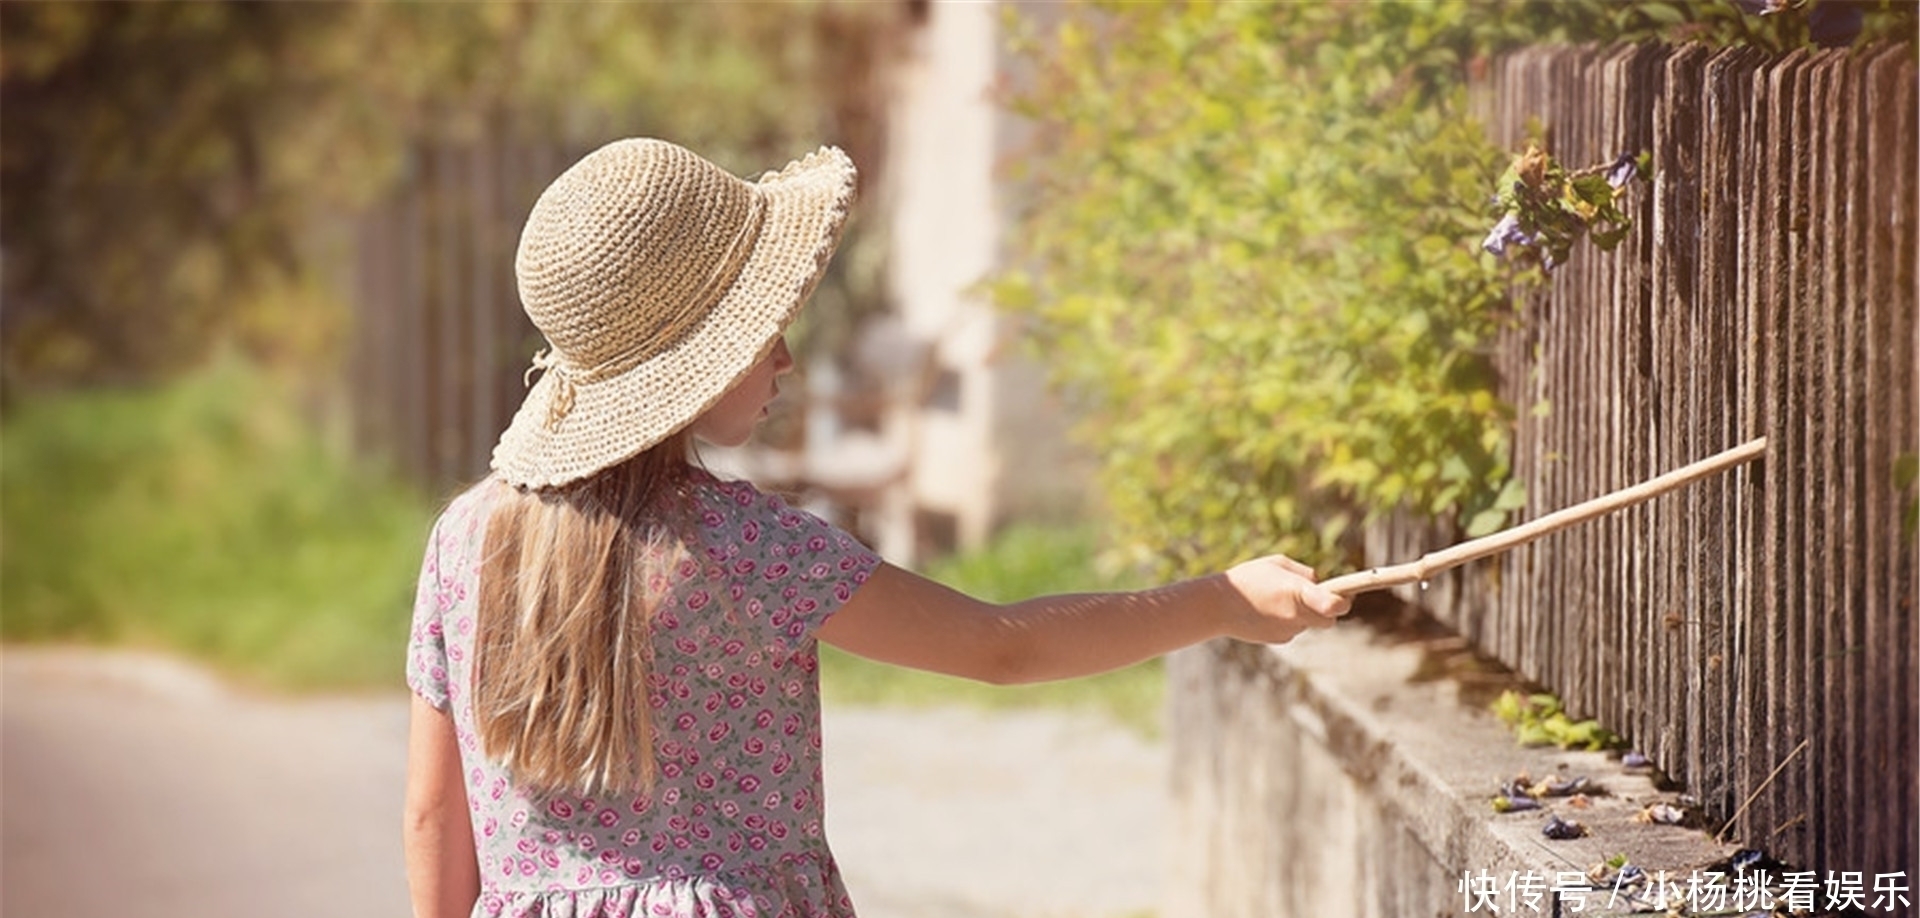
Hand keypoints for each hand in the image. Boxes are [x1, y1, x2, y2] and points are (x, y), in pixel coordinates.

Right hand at [1219, 554, 1350, 644]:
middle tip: (1319, 595)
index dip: (1344, 601)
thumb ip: (1304, 573)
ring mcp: (1288, 631)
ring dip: (1305, 613)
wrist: (1217, 606)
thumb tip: (1320, 583)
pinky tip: (1269, 610)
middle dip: (1329, 609)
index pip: (1334, 605)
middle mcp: (1296, 615)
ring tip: (1281, 599)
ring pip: (1310, 624)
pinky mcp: (1279, 639)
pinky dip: (1289, 621)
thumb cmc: (1248, 578)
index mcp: (1297, 592)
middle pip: (1330, 620)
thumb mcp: (1278, 563)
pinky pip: (1294, 629)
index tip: (1345, 595)